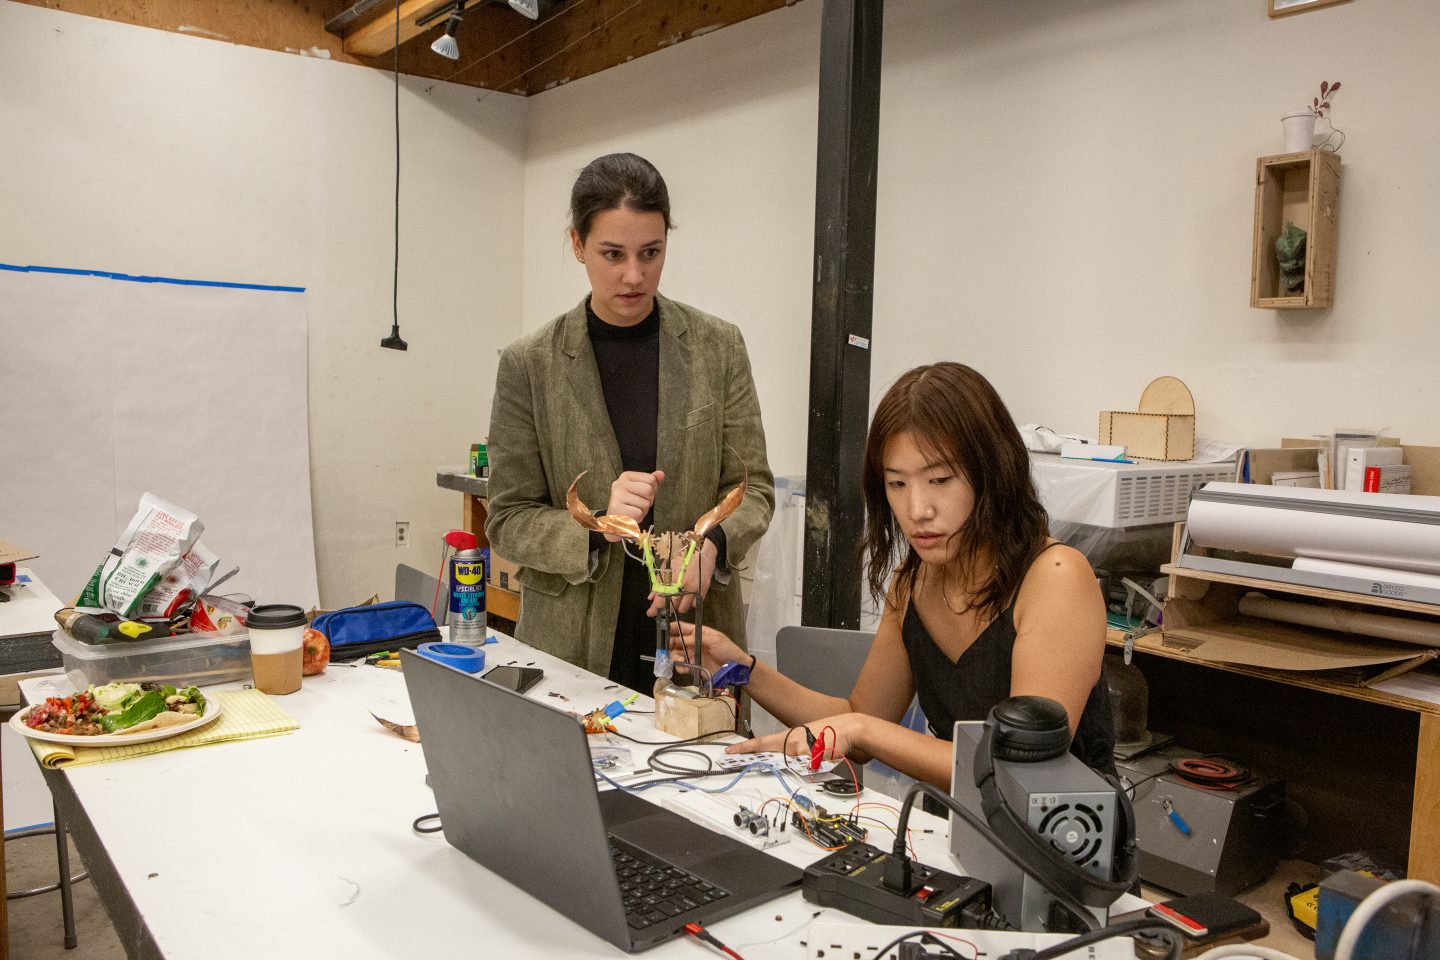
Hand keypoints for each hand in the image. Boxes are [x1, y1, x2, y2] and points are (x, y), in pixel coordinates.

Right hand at [604, 470, 663, 540]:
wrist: (617, 523)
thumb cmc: (631, 505)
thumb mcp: (642, 491)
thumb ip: (652, 482)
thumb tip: (661, 474)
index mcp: (626, 476)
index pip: (651, 479)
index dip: (652, 491)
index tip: (642, 496)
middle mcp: (620, 483)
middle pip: (649, 490)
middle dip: (648, 501)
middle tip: (638, 505)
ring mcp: (617, 496)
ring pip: (645, 503)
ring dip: (643, 511)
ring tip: (633, 511)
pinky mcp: (616, 509)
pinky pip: (639, 513)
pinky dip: (638, 518)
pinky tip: (630, 517)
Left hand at [646, 538, 715, 615]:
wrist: (704, 554)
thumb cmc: (683, 558)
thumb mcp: (668, 567)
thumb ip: (659, 583)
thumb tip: (650, 597)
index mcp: (672, 579)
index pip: (661, 598)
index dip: (655, 608)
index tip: (650, 613)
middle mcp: (683, 586)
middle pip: (672, 606)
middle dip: (667, 609)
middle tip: (664, 609)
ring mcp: (694, 589)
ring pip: (683, 609)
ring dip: (679, 606)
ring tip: (678, 600)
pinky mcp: (702, 591)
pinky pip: (694, 605)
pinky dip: (690, 603)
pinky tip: (688, 596)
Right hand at [666, 621, 740, 674]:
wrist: (735, 669)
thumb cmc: (728, 650)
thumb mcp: (714, 639)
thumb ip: (696, 638)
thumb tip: (680, 637)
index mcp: (698, 633)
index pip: (682, 628)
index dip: (672, 628)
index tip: (663, 630)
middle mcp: (693, 644)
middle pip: (676, 642)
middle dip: (670, 644)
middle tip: (666, 647)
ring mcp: (693, 656)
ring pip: (676, 654)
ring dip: (674, 656)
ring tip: (679, 659)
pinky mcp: (693, 667)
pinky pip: (681, 666)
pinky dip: (679, 667)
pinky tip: (683, 667)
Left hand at [724, 712, 873, 765]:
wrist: (848, 728)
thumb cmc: (827, 736)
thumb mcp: (806, 743)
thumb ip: (792, 753)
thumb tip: (782, 765)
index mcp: (787, 738)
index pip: (760, 743)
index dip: (744, 748)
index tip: (728, 751)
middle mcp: (790, 740)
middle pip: (768, 752)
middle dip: (756, 757)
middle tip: (737, 758)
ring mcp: (800, 746)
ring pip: (789, 761)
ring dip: (797, 765)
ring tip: (810, 757)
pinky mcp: (810, 752)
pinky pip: (805, 765)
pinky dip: (810, 766)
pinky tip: (820, 757)